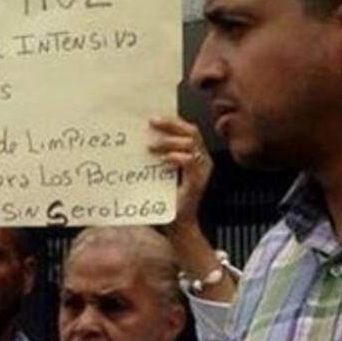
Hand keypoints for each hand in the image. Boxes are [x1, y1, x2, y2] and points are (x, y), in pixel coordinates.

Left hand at [148, 115, 211, 230]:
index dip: (173, 120)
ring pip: (191, 144)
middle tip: (151, 122)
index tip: (154, 116)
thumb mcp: (159, 173)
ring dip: (169, 142)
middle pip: (191, 131)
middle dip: (171, 124)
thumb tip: (139, 140)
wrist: (175, 224)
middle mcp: (202, 160)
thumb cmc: (165, 200)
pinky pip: (190, 162)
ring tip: (151, 146)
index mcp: (194, 155)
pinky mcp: (198, 182)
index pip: (188, 130)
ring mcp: (202, 170)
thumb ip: (156, 157)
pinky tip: (162, 160)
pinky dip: (176, 158)